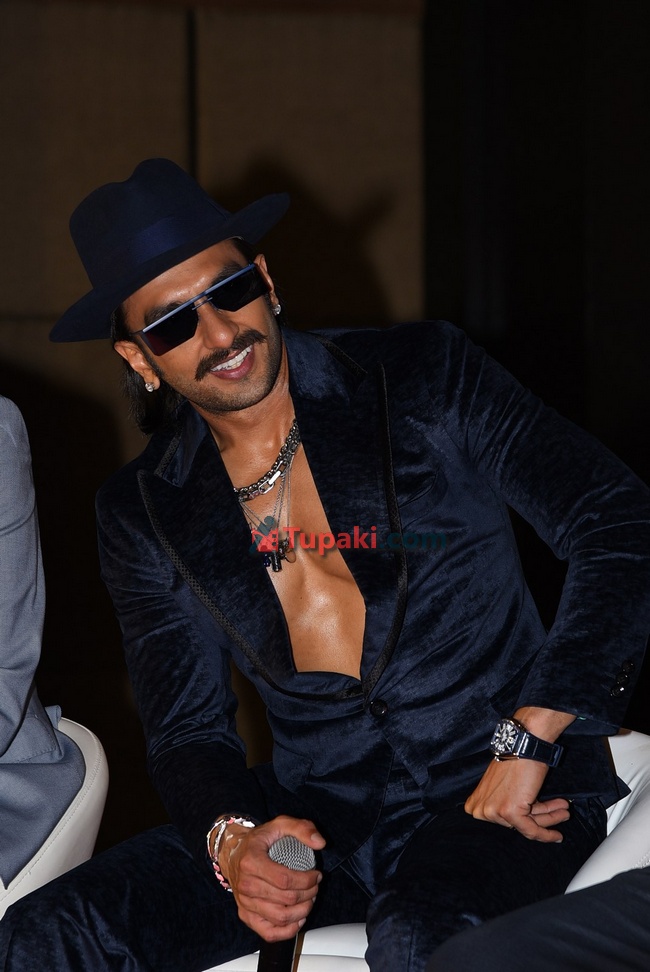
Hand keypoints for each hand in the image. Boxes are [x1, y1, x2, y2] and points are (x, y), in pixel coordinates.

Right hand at [218, 815, 324, 941]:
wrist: (232, 853)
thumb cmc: (258, 840)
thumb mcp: (279, 824)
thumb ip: (302, 828)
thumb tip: (320, 843)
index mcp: (251, 862)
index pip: (285, 880)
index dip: (307, 880)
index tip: (316, 874)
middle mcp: (245, 884)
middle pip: (286, 899)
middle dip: (309, 894)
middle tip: (315, 886)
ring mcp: (244, 902)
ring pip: (280, 918)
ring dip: (302, 911)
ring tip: (309, 899)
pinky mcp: (246, 916)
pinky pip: (269, 932)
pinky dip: (288, 930)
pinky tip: (298, 918)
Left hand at [464, 756, 569, 841]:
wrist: (524, 745)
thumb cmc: (516, 760)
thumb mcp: (500, 784)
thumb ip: (503, 802)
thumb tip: (520, 822)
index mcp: (476, 803)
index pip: (503, 821)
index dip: (524, 819)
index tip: (539, 819)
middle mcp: (481, 810)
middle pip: (516, 823)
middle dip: (541, 817)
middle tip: (560, 812)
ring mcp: (493, 812)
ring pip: (526, 826)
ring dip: (549, 819)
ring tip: (564, 813)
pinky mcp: (509, 812)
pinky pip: (531, 830)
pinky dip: (547, 834)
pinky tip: (558, 835)